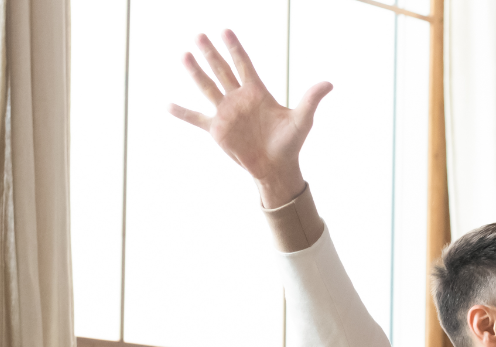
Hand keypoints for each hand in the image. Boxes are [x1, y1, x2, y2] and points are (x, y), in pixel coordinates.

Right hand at [168, 30, 331, 206]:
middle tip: (199, 34)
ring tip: (183, 55)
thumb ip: (311, 99)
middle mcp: (239, 98)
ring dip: (195, 72)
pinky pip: (196, 118)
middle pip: (222, 70)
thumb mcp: (302, 120)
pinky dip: (182, 112)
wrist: (277, 167)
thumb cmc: (290, 143)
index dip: (235, 48)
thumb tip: (329, 83)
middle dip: (211, 53)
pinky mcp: (217, 130)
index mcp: (257, 92)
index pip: (244, 64)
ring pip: (207, 87)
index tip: (225, 30)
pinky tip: (166, 104)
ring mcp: (226, 113)